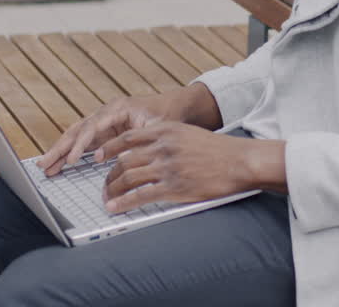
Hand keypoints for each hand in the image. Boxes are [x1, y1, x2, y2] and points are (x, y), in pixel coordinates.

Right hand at [38, 92, 178, 176]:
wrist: (176, 107)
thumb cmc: (167, 115)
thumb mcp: (157, 128)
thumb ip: (139, 141)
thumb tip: (122, 158)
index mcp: (117, 108)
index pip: (92, 127)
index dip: (81, 144)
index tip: (73, 160)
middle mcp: (106, 113)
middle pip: (77, 130)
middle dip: (60, 148)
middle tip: (44, 164)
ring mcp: (103, 122)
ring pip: (76, 137)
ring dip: (61, 152)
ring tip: (45, 167)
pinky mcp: (105, 132)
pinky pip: (84, 143)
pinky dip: (72, 154)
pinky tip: (60, 165)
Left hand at [99, 122, 285, 212]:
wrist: (240, 161)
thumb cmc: (219, 150)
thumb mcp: (188, 134)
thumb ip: (166, 139)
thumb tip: (144, 151)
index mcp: (166, 131)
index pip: (127, 138)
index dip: (109, 149)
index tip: (98, 156)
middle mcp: (162, 147)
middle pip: (124, 161)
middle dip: (109, 175)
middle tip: (104, 185)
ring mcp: (167, 167)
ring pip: (127, 178)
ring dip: (112, 190)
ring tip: (107, 199)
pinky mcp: (173, 187)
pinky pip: (140, 196)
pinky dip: (123, 203)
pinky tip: (116, 208)